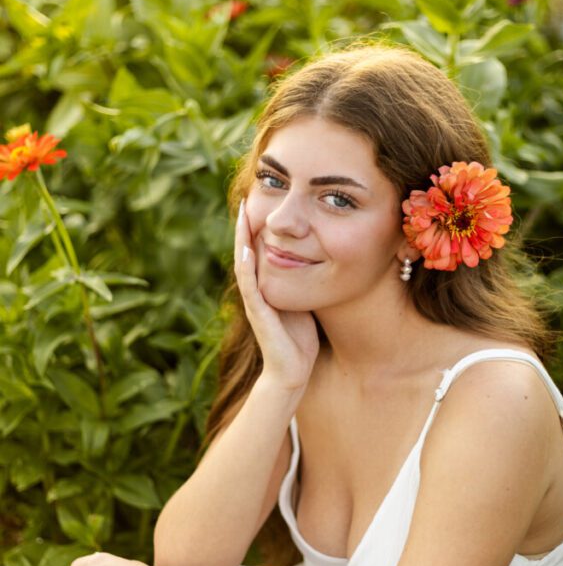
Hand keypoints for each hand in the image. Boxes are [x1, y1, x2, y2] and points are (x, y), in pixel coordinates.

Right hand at [235, 198, 319, 389]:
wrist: (293, 370)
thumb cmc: (300, 336)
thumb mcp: (304, 297)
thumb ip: (304, 277)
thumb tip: (318, 253)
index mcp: (266, 283)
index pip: (259, 248)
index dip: (259, 224)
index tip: (263, 198)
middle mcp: (256, 289)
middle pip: (247, 249)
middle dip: (247, 223)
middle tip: (248, 195)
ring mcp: (254, 300)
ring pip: (244, 262)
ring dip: (242, 237)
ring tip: (243, 212)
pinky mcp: (258, 313)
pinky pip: (249, 285)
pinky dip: (247, 266)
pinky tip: (247, 248)